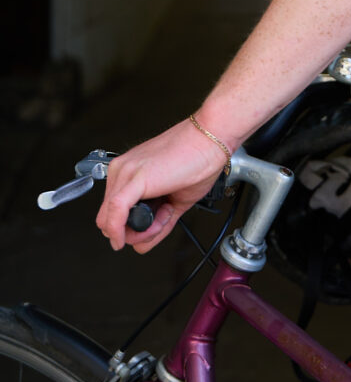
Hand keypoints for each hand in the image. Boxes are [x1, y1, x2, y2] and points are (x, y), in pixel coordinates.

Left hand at [95, 119, 229, 252]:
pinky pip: (114, 216)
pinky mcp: (134, 178)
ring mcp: (126, 173)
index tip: (158, 223)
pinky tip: (136, 235)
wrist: (211, 137)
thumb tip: (141, 244)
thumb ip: (158, 223)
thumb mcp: (175, 200)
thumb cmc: (199, 158)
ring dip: (137, 232)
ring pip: (110, 222)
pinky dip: (121, 232)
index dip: (133, 228)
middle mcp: (123, 170)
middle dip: (133, 233)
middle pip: (108, 221)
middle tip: (162, 222)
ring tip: (166, 215)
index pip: (113, 213)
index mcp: (130, 171)